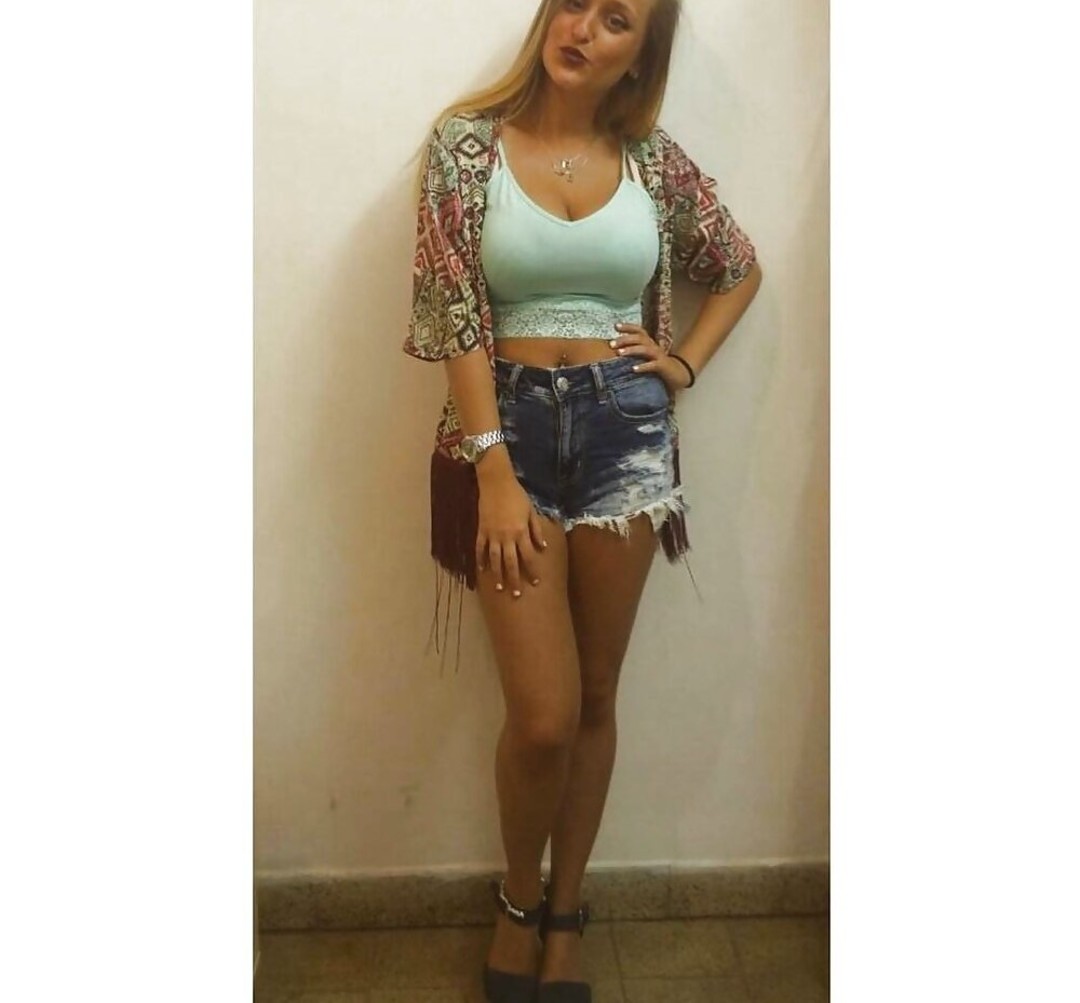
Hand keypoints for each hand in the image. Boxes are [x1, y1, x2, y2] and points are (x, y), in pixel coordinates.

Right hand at [475, 475, 546, 597]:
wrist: (496, 482)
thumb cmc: (517, 495)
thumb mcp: (531, 511)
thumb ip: (536, 530)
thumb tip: (543, 548)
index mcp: (521, 532)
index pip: (528, 556)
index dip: (532, 570)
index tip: (536, 583)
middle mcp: (507, 537)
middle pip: (511, 562)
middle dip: (515, 579)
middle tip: (517, 595)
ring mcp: (492, 534)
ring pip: (495, 559)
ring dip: (497, 575)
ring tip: (500, 588)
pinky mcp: (481, 530)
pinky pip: (480, 548)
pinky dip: (480, 559)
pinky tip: (482, 570)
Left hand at [610, 324, 693, 395]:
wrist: (677, 374)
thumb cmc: (656, 364)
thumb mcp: (645, 356)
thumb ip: (633, 351)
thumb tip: (615, 350)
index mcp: (649, 342)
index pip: (639, 330)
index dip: (628, 327)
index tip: (615, 326)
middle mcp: (653, 346)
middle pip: (640, 338)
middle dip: (625, 339)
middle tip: (611, 344)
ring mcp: (658, 356)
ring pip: (645, 350)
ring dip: (631, 350)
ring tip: (619, 353)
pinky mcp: (662, 366)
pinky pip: (652, 365)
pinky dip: (643, 366)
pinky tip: (633, 369)